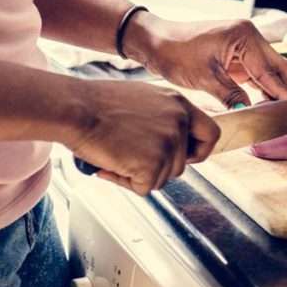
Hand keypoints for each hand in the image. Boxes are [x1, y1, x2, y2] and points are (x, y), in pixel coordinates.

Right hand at [66, 79, 218, 193]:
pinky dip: (125, 182)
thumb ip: (162, 117)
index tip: (187, 157)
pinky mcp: (153, 165)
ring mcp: (168, 144)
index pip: (211, 134)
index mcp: (178, 104)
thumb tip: (166, 140)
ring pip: (162, 178)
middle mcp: (179, 122)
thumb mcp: (142, 99)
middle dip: (157, 167)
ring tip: (115, 154)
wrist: (76, 109)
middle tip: (129, 156)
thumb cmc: (96, 104)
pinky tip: (111, 164)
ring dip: (139, 174)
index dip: (199, 151)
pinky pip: (144, 188)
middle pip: (181, 165)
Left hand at [125, 14, 286, 106]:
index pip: (270, 70)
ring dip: (275, 90)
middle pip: (278, 66)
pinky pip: (256, 71)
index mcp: (244, 36)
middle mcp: (249, 36)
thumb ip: (232, 96)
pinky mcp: (236, 53)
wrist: (155, 42)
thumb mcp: (205, 79)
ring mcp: (244, 43)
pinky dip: (262, 87)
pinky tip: (265, 104)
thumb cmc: (176, 53)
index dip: (282, 93)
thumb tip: (251, 113)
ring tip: (282, 113)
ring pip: (270, 69)